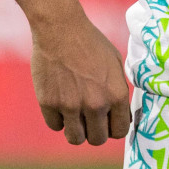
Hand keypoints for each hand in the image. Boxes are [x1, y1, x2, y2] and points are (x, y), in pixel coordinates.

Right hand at [30, 8, 131, 145]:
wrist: (60, 28)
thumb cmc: (91, 43)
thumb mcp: (115, 64)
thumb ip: (118, 91)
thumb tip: (120, 115)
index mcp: (116, 94)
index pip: (120, 131)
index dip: (114, 128)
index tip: (108, 121)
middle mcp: (96, 104)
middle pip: (97, 140)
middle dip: (95, 131)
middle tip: (90, 119)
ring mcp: (71, 106)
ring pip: (75, 139)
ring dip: (76, 130)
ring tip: (75, 115)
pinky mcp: (49, 104)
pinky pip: (55, 126)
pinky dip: (58, 118)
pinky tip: (60, 103)